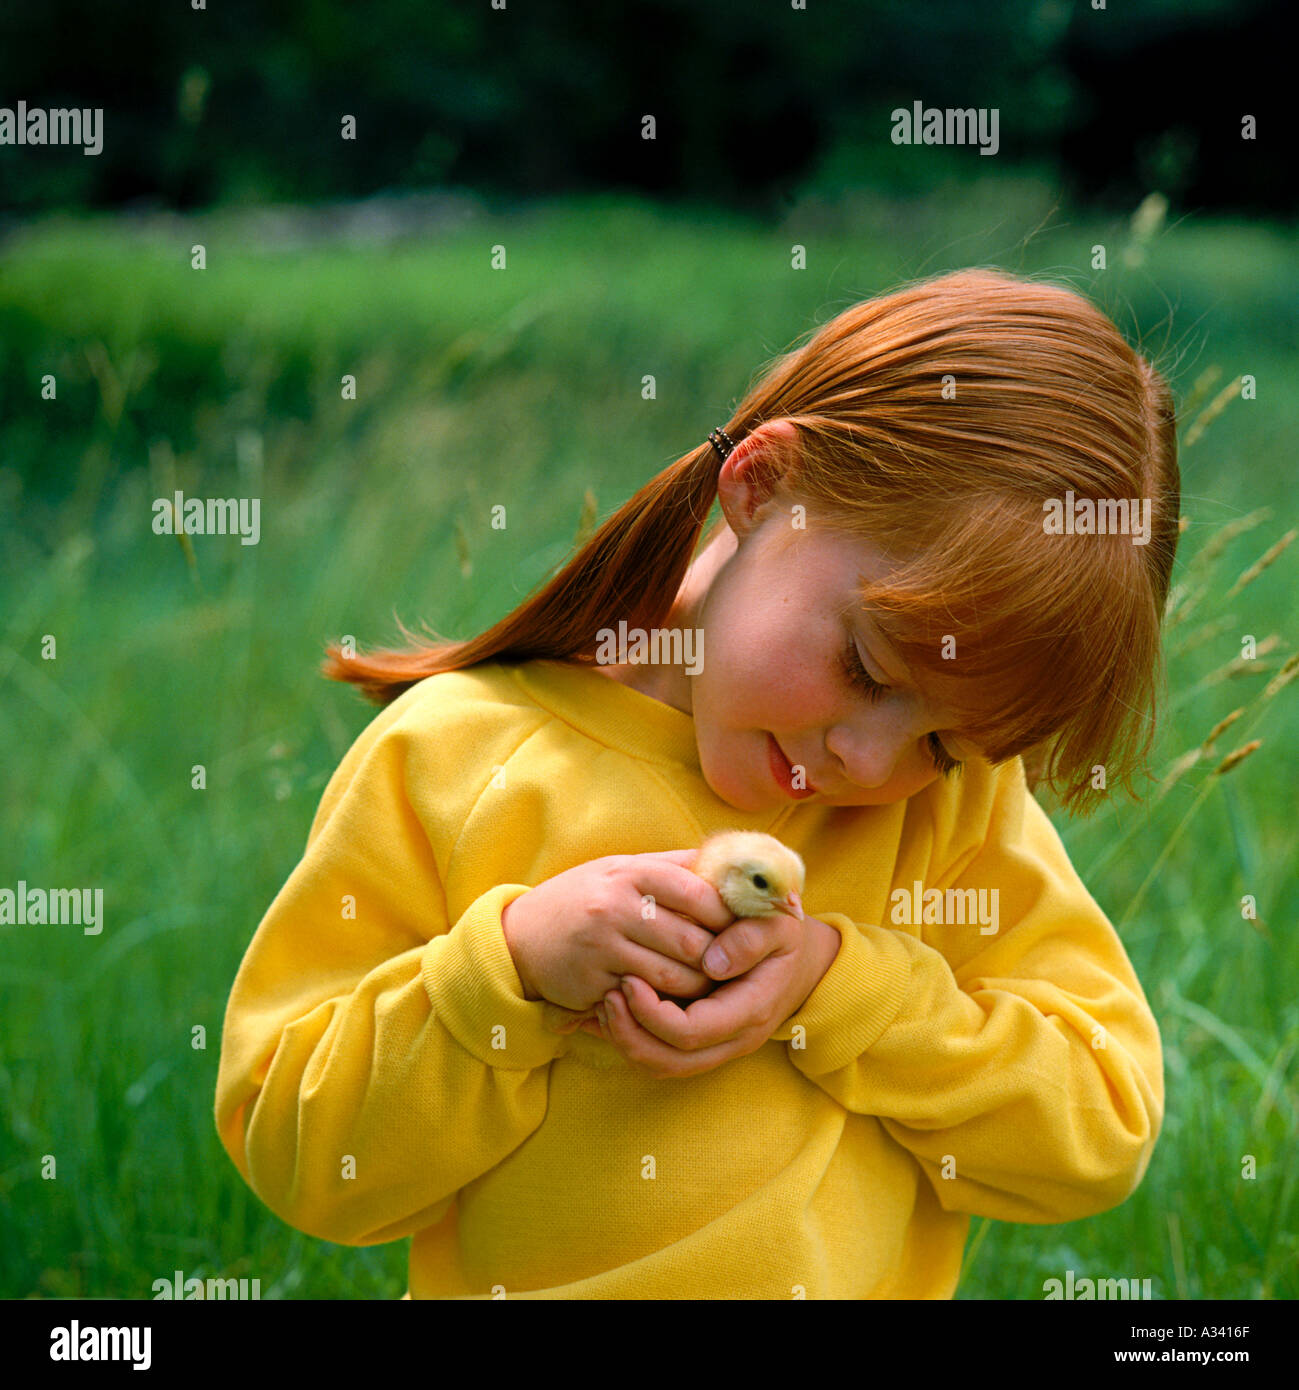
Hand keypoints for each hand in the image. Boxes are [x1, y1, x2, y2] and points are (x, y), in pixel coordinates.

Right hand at [501, 849, 732, 1014]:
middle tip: (732, 964)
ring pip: (674, 977)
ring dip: (698, 986)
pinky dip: (666, 1003)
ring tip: (709, 983)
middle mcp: (615, 907)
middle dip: (718, 957)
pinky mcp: (593, 983)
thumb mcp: (621, 869)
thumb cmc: (585, 898)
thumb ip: (672, 866)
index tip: (740, 924)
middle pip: (691, 941)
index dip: (727, 912)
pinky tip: (674, 999)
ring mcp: (602, 948)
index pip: (696, 892)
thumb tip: (728, 861)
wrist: (521, 936)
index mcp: (629, 873)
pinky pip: (646, 999)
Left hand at [578, 914, 841, 1078]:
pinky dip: (633, 1040)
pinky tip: (616, 1011)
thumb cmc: (784, 934)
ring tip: (606, 1002)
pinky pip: (663, 1058)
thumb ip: (750, 938)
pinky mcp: (706, 1043)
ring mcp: (721, 1046)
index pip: (692, 1031)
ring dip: (627, 1041)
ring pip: (663, 1066)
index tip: (629, 980)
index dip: (652, 1013)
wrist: (801, 959)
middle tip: (607, 995)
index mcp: (751, 1009)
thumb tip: (711, 962)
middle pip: (670, 1061)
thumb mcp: (778, 925)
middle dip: (629, 1034)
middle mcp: (735, 1038)